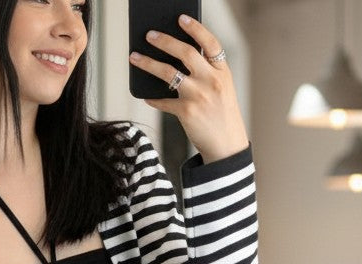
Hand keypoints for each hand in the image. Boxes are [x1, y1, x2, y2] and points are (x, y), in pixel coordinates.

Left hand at [130, 15, 248, 163]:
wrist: (227, 147)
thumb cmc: (223, 117)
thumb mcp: (223, 90)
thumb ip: (207, 73)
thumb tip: (178, 59)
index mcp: (222, 72)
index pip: (210, 43)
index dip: (195, 28)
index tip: (181, 18)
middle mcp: (211, 81)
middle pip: (185, 53)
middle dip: (164, 41)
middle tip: (149, 35)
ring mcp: (198, 96)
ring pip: (168, 73)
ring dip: (148, 63)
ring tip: (135, 57)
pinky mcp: (186, 112)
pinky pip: (164, 101)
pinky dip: (153, 99)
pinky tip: (146, 97)